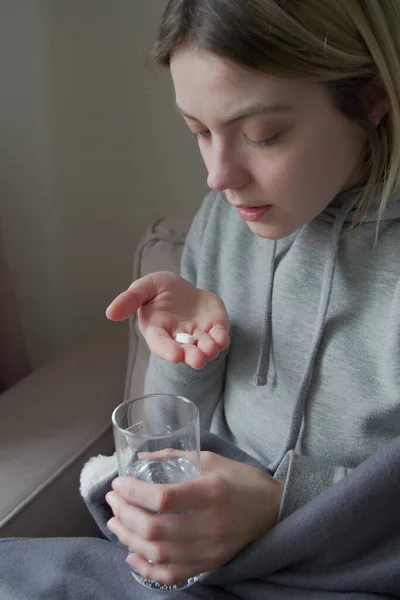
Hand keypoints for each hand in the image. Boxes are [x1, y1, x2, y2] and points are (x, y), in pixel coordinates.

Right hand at [106, 271, 229, 368]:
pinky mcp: (215, 328)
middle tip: (198, 359)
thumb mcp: (144, 288)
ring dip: (208, 351)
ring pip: (203, 348)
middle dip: (191, 356)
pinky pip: (219, 337)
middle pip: (184, 351)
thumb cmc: (161, 289)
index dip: (167, 350)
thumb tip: (110, 313)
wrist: (185, 287)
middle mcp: (178, 338)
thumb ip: (129, 299)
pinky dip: (221, 340)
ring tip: (210, 349)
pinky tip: (221, 339)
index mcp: (157, 330)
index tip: (175, 356)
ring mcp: (198, 335)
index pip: (160, 344)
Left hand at [106, 452, 283, 586]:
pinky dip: (147, 567)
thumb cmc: (241, 480)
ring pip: (158, 554)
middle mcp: (210, 524)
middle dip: (125, 514)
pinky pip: (172, 574)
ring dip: (129, 538)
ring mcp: (210, 549)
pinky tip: (132, 554)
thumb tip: (141, 459)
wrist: (273, 510)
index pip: (164, 498)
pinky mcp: (210, 564)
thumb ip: (175, 457)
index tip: (119, 483)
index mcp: (211, 492)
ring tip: (115, 522)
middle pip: (155, 528)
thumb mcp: (211, 459)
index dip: (134, 492)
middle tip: (112, 500)